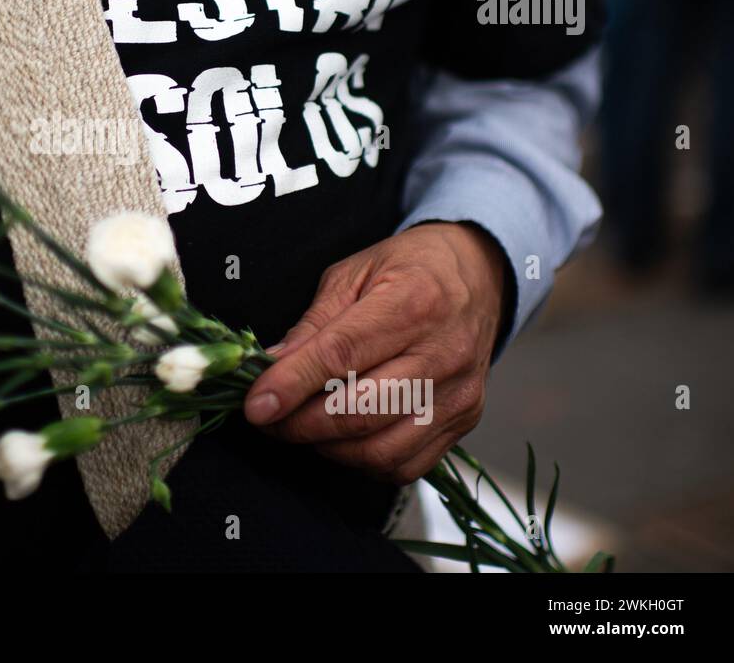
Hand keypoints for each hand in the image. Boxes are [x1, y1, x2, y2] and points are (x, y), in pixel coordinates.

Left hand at [244, 222, 508, 483]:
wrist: (478, 275)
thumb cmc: (408, 269)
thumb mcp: (352, 274)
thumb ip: (313, 325)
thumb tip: (271, 367)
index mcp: (412, 302)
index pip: (341, 355)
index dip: (291, 385)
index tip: (256, 405)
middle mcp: (443, 353)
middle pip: (359, 411)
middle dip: (300, 424)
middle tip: (268, 418)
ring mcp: (458, 393)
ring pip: (380, 449)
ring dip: (327, 448)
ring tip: (300, 427)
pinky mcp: (464, 420)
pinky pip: (404, 464)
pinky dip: (362, 462)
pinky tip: (341, 438)